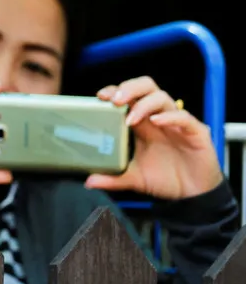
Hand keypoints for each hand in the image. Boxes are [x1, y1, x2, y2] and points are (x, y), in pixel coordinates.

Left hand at [85, 76, 222, 199]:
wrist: (193, 196)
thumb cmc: (165, 180)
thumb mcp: (133, 179)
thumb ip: (112, 178)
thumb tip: (89, 181)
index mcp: (143, 125)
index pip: (129, 97)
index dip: (115, 91)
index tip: (100, 96)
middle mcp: (158, 119)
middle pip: (146, 88)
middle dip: (129, 88)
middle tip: (114, 100)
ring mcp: (177, 124)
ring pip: (162, 98)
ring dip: (143, 104)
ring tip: (130, 118)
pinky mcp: (195, 133)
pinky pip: (184, 118)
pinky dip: (170, 116)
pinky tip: (156, 121)